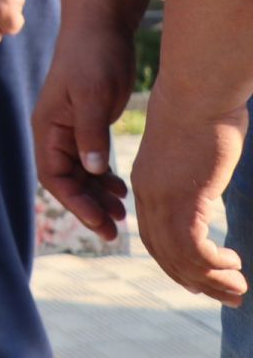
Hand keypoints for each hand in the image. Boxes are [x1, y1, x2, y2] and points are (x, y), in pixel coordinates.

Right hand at [32, 20, 135, 240]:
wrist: (101, 28)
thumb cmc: (93, 57)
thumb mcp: (93, 95)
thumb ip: (91, 134)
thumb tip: (92, 171)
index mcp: (47, 127)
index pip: (53, 176)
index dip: (75, 202)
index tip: (100, 222)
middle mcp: (54, 132)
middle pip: (66, 181)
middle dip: (88, 207)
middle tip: (115, 231)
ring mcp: (70, 129)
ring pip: (80, 174)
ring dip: (97, 196)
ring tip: (122, 214)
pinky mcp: (88, 124)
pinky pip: (91, 161)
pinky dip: (104, 178)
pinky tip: (121, 188)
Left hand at [133, 88, 249, 304]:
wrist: (198, 89)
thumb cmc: (203, 112)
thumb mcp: (192, 153)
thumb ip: (193, 178)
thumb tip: (205, 187)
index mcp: (147, 182)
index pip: (156, 236)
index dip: (177, 262)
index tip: (201, 280)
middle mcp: (148, 194)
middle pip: (165, 253)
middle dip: (196, 280)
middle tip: (229, 295)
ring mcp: (163, 198)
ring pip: (181, 258)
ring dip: (211, 280)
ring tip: (238, 289)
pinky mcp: (183, 198)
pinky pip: (194, 249)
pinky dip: (213, 265)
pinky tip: (234, 263)